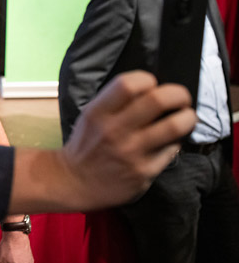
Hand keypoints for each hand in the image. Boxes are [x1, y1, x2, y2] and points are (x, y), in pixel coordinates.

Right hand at [61, 70, 194, 208]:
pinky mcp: (144, 172)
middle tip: (181, 98)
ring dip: (187, 117)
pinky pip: (172, 149)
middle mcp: (114, 130)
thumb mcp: (90, 116)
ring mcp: (131, 152)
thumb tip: (152, 89)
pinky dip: (175, 142)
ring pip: (174, 126)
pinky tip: (169, 141)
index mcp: (98, 113)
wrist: (75, 182)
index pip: (129, 84)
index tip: (152, 85)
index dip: (147, 79)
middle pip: (158, 100)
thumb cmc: (86, 144)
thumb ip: (116, 102)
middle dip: (178, 94)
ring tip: (186, 117)